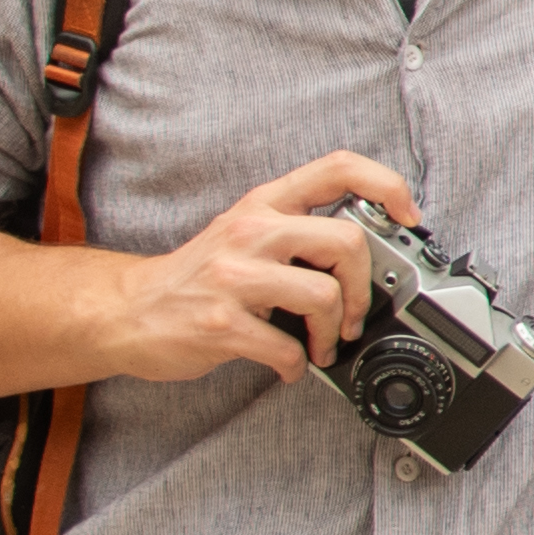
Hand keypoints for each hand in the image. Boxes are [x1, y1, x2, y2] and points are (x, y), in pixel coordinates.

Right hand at [100, 152, 418, 383]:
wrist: (126, 310)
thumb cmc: (197, 277)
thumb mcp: (245, 234)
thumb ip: (297, 233)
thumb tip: (366, 259)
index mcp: (263, 204)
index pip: (337, 168)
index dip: (386, 184)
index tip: (408, 215)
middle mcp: (251, 232)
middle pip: (347, 241)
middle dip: (364, 289)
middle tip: (353, 315)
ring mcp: (233, 277)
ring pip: (323, 296)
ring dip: (334, 333)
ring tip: (320, 346)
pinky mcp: (220, 323)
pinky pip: (286, 348)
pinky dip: (296, 366)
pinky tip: (287, 366)